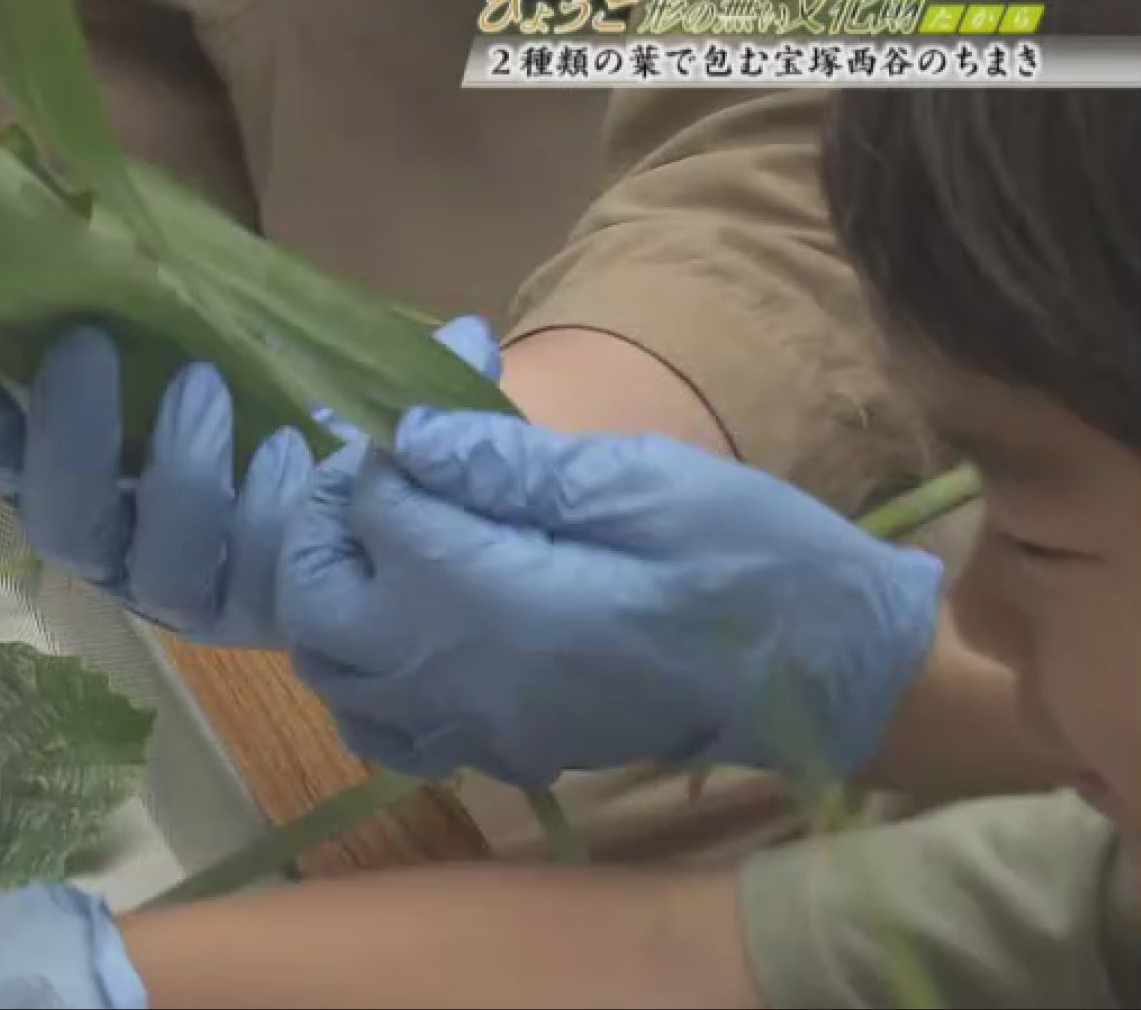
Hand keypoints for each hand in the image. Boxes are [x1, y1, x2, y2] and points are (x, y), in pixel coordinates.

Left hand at [0, 318, 500, 647]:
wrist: (258, 431)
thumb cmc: (335, 442)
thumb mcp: (390, 417)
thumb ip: (422, 395)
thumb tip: (461, 345)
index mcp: (275, 575)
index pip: (269, 573)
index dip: (275, 524)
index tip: (300, 452)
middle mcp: (181, 578)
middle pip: (160, 565)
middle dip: (180, 482)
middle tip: (199, 386)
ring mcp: (107, 535)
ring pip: (74, 526)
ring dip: (73, 440)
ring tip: (88, 348)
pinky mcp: (44, 479)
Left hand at [277, 409, 945, 786]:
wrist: (823, 677)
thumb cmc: (749, 560)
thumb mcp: (642, 482)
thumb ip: (511, 461)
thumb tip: (405, 434)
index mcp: (494, 596)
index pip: (374, 508)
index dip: (388, 440)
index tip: (434, 389)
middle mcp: (460, 674)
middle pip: (316, 601)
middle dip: (326, 523)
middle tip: (383, 467)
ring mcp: (473, 726)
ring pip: (333, 674)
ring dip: (331, 599)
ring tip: (384, 539)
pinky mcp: (497, 752)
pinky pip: (384, 729)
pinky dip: (365, 678)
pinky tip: (407, 624)